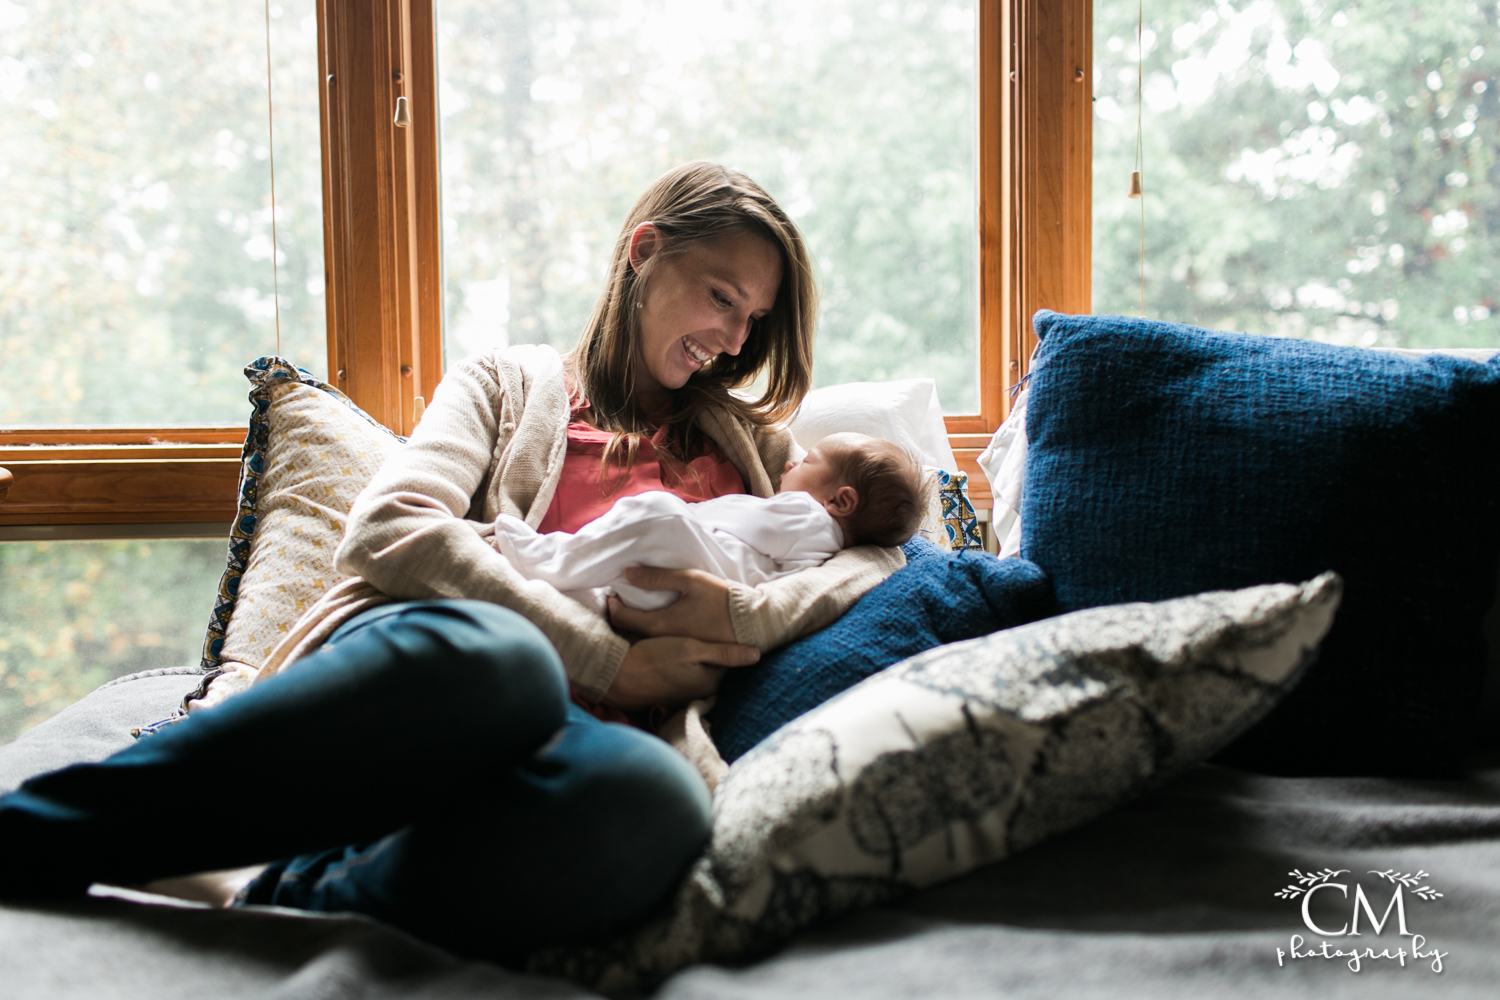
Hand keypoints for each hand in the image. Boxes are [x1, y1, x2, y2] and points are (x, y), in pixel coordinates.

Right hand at [602, 635, 759, 709]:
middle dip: (712, 648)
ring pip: (698, 670)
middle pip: (714, 665)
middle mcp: (700, 691)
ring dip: (696, 657)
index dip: (726, 638)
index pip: (729, 658)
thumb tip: (756, 655)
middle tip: (706, 626)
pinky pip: (683, 675)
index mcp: (710, 680)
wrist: (618, 677)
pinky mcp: (669, 692)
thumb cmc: (655, 659)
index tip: (723, 622)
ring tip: (689, 635)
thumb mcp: (691, 650)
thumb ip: (723, 653)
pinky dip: (682, 664)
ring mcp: (684, 694)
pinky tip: (674, 649)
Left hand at [607, 566, 737, 642]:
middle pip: (629, 631)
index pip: (623, 618)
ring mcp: (673, 648)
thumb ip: (657, 577)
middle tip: (618, 601)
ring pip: (642, 637)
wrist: (750, 623)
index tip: (612, 594)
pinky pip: (657, 642)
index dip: (613, 605)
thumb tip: (628, 573)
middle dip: (620, 615)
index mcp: (660, 624)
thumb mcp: (690, 581)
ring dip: (634, 624)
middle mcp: (662, 641)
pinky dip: (648, 631)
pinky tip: (654, 620)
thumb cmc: (720, 599)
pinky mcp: (684, 651)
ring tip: (632, 609)